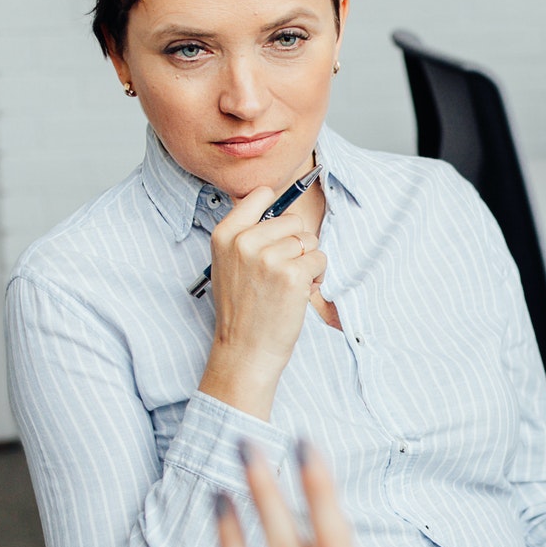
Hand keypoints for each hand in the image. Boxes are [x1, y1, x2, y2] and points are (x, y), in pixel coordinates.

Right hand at [199, 184, 329, 417]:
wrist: (244, 351)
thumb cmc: (242, 310)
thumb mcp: (229, 265)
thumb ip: (247, 236)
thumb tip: (284, 214)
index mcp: (225, 234)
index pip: (260, 195)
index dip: (277, 214)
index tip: (279, 231)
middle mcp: (245, 241)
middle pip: (293, 220)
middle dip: (297, 244)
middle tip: (284, 271)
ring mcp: (269, 257)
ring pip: (310, 241)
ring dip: (308, 262)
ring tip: (290, 285)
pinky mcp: (292, 274)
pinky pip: (320, 260)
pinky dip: (317, 277)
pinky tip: (300, 294)